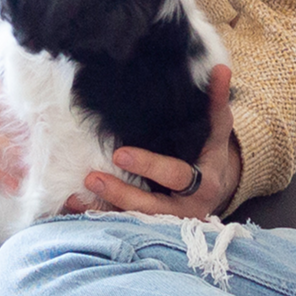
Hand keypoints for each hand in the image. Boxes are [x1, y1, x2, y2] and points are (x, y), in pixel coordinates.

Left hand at [70, 65, 240, 216]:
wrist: (215, 187)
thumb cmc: (210, 152)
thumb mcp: (216, 129)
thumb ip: (217, 101)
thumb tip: (221, 69)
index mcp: (203, 184)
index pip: (176, 176)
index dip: (149, 167)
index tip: (120, 154)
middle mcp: (185, 209)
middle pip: (152, 206)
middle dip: (122, 194)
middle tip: (93, 177)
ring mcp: (166, 222)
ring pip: (135, 220)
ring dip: (106, 208)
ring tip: (80, 192)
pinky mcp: (149, 227)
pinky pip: (122, 226)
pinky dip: (99, 216)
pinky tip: (74, 205)